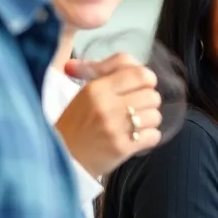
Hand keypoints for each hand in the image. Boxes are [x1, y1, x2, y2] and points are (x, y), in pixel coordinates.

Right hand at [55, 53, 161, 176]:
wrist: (61, 158)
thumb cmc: (75, 124)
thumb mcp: (85, 93)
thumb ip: (107, 73)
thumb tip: (126, 59)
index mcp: (96, 88)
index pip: (141, 74)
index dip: (146, 80)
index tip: (139, 88)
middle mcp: (107, 106)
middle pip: (152, 95)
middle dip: (148, 102)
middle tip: (136, 109)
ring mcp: (116, 128)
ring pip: (155, 115)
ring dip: (148, 121)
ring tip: (134, 125)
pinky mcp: (123, 148)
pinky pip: (154, 135)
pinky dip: (148, 138)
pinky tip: (135, 138)